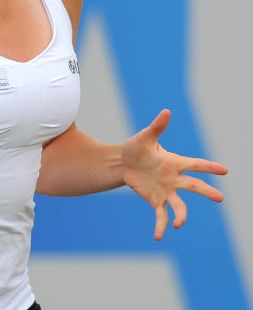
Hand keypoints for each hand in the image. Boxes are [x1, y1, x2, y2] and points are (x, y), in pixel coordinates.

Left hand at [122, 109, 227, 239]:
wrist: (124, 163)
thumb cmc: (136, 148)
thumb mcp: (144, 137)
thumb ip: (156, 127)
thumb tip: (166, 111)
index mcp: (174, 162)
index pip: (195, 164)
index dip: (209, 167)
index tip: (224, 170)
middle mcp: (174, 178)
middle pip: (193, 186)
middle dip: (206, 191)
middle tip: (220, 198)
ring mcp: (166, 191)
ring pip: (179, 205)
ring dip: (181, 215)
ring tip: (180, 224)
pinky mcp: (156, 200)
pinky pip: (161, 215)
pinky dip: (161, 226)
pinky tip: (158, 236)